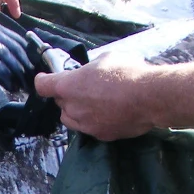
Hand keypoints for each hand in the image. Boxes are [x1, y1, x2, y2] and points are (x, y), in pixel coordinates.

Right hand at [0, 0, 29, 89]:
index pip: (13, 38)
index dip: (26, 54)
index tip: (33, 68)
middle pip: (13, 47)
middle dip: (25, 66)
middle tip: (34, 82)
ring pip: (5, 54)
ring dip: (17, 72)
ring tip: (25, 86)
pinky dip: (1, 72)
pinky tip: (9, 82)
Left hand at [32, 55, 159, 139]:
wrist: (150, 98)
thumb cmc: (128, 73)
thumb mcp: (106, 58)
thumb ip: (91, 68)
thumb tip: (92, 71)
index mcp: (69, 85)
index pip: (43, 86)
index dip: (43, 80)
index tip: (45, 78)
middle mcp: (72, 107)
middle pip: (60, 102)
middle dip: (68, 95)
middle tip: (83, 87)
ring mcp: (85, 124)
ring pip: (71, 118)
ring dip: (76, 111)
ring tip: (94, 103)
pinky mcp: (100, 135)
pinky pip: (89, 128)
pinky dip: (94, 121)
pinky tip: (108, 113)